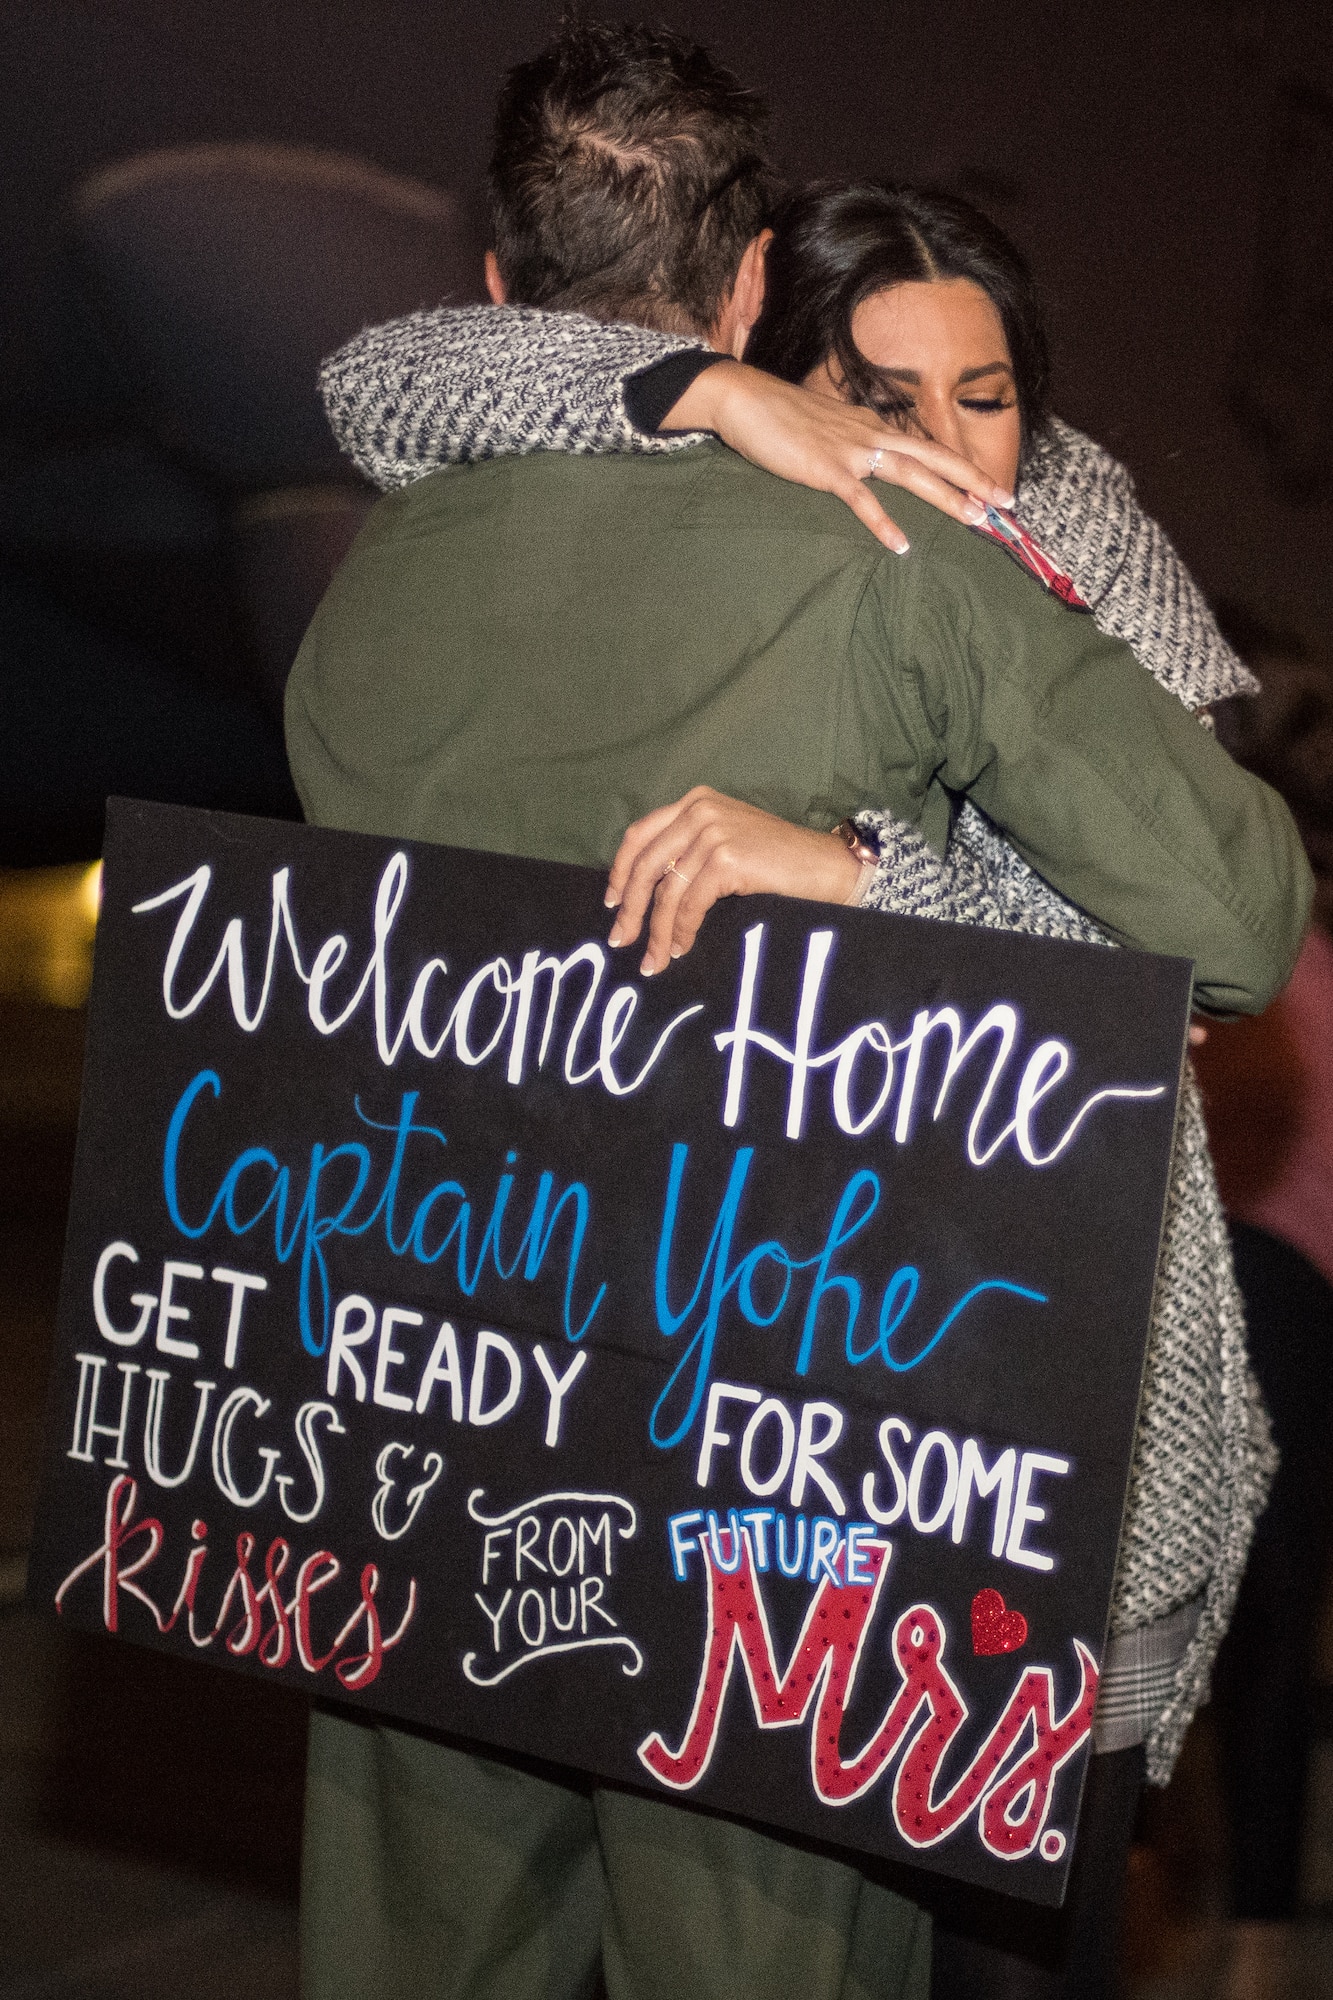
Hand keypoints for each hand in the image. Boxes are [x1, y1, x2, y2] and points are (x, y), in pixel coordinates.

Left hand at [605, 787, 861, 974]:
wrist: (827, 867)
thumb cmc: (780, 862)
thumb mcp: (728, 842)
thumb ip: (690, 850)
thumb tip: (646, 893)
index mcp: (695, 801)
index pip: (640, 835)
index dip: (620, 872)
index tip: (611, 903)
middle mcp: (700, 810)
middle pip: (646, 864)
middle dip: (630, 908)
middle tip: (621, 940)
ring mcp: (713, 832)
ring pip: (667, 890)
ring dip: (657, 931)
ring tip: (654, 960)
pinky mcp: (727, 858)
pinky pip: (691, 903)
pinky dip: (683, 931)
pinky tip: (682, 947)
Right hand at [664, 361, 1013, 554]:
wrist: (745, 400)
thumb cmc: (779, 417)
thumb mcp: (826, 428)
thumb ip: (850, 445)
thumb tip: (866, 464)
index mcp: (872, 425)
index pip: (925, 447)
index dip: (960, 466)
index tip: (989, 485)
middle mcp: (871, 434)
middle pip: (934, 457)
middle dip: (974, 479)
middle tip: (1007, 501)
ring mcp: (852, 451)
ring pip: (912, 475)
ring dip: (946, 498)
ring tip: (976, 519)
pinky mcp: (828, 469)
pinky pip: (862, 501)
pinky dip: (883, 523)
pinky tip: (902, 545)